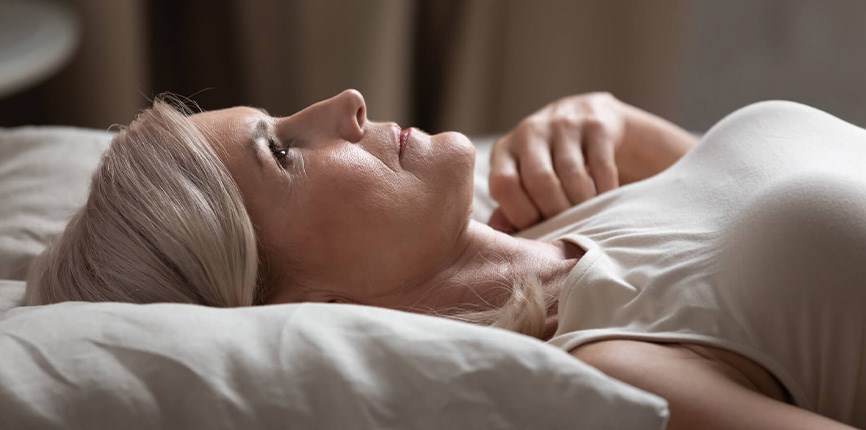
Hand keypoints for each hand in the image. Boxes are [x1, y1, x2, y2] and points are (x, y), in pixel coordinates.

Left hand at [488, 92, 626, 231]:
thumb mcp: (523, 180)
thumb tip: (503, 230)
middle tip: (568, 228)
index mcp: (505, 150)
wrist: (588, 117)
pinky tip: (605, 201)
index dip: (520, 214)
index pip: (504, 184)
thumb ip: (510, 206)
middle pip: (539, 180)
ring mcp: (563, 124)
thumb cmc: (551, 163)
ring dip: (582, 205)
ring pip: (571, 174)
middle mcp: (529, 132)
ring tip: (587, 218)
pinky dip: (604, 191)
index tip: (539, 230)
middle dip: (555, 212)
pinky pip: (601, 166)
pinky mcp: (596, 124)